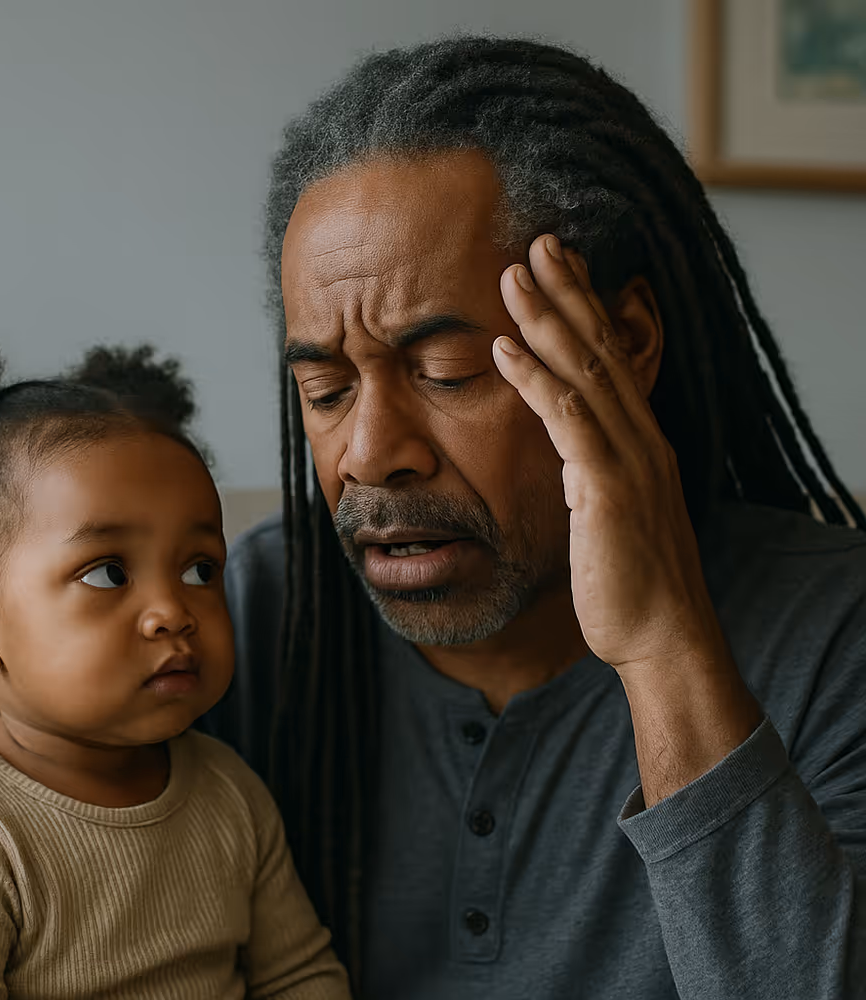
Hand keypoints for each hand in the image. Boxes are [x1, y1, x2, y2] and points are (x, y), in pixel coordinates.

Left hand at [493, 234, 725, 674]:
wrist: (663, 637)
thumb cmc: (632, 585)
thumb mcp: (612, 519)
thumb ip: (594, 481)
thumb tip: (572, 464)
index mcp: (641, 444)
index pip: (612, 361)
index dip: (586, 311)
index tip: (560, 271)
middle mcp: (641, 440)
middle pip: (602, 350)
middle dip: (568, 293)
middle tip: (538, 244)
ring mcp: (628, 460)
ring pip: (585, 373)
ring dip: (546, 320)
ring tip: (512, 275)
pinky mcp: (607, 488)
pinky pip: (568, 421)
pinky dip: (534, 380)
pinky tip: (503, 349)